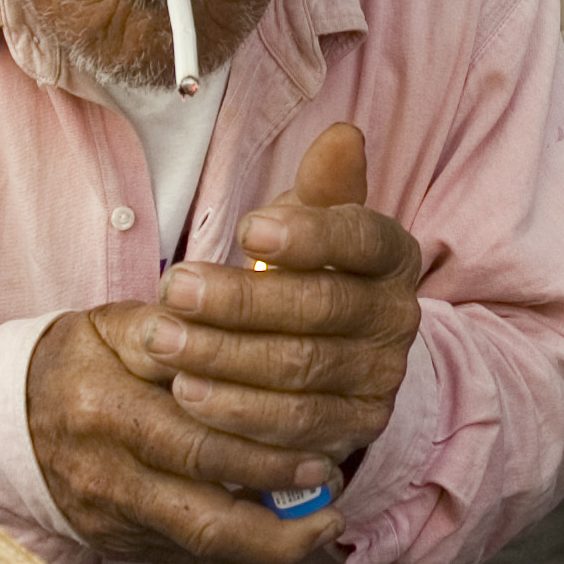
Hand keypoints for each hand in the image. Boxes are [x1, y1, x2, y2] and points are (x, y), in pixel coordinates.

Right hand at [24, 303, 348, 563]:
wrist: (5, 419)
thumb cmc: (77, 361)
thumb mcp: (114, 327)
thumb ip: (176, 328)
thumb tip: (250, 328)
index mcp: (105, 407)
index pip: (196, 434)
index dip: (266, 449)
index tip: (325, 446)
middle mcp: (104, 471)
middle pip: (204, 502)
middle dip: (278, 498)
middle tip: (332, 486)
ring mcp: (107, 516)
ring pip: (198, 543)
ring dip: (269, 541)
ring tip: (320, 525)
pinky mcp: (112, 543)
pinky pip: (185, 556)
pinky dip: (237, 549)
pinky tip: (279, 534)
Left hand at [98, 123, 424, 459]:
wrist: (339, 354)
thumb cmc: (311, 271)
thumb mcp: (317, 223)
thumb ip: (323, 185)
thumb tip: (343, 134)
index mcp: (392, 257)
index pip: (361, 240)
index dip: (308, 237)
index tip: (245, 230)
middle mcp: (398, 319)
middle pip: (319, 310)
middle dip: (239, 302)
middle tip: (171, 290)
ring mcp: (380, 380)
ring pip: (301, 372)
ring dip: (225, 359)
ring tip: (165, 343)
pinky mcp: (353, 429)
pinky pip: (293, 428)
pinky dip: (237, 416)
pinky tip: (188, 396)